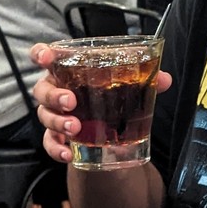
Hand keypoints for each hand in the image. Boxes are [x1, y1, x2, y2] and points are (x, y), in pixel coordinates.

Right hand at [30, 42, 171, 162]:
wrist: (106, 131)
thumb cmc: (110, 96)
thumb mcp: (128, 86)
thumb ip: (146, 80)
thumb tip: (164, 79)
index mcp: (69, 70)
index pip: (47, 56)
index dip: (41, 53)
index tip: (46, 57)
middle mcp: (56, 90)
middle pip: (42, 89)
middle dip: (54, 95)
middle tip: (71, 102)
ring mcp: (54, 114)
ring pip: (44, 115)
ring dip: (58, 121)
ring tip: (75, 128)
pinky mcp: (56, 137)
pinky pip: (49, 142)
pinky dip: (56, 148)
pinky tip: (67, 153)